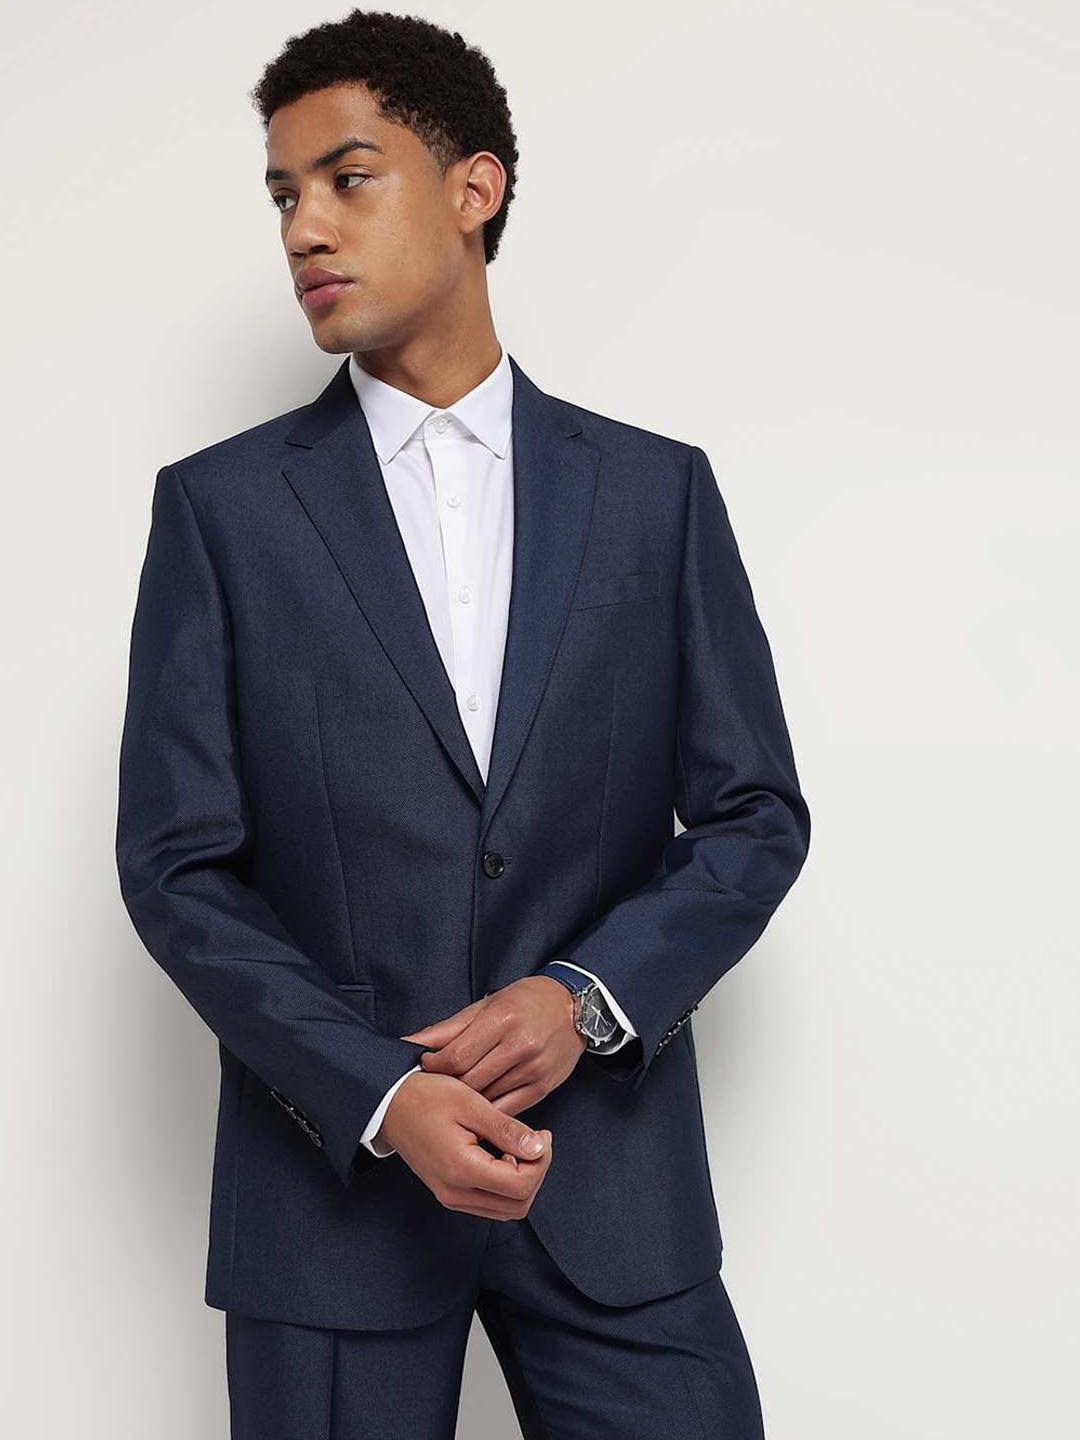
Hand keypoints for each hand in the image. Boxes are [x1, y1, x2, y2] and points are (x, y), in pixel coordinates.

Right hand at [378, 1070, 552, 1218]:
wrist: (388, 1104)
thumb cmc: (426, 1097)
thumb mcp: (470, 1103)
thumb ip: (506, 1129)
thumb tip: (539, 1148)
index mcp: (461, 1170)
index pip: (521, 1186)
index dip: (541, 1161)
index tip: (541, 1134)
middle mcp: (455, 1193)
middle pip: (519, 1204)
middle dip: (536, 1172)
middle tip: (535, 1140)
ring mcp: (451, 1197)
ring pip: (507, 1209)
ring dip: (523, 1181)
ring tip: (520, 1146)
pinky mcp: (449, 1193)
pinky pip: (490, 1203)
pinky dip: (506, 1185)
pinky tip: (503, 1155)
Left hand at [401, 976, 586, 1116]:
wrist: (573, 1007)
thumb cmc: (525, 1002)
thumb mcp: (486, 1005)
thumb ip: (449, 1028)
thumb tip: (412, 1042)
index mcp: (502, 1019)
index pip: (456, 1056)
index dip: (434, 1065)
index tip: (427, 1064)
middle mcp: (520, 1045)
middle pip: (469, 1080)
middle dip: (447, 1084)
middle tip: (438, 1081)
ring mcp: (534, 1069)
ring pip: (486, 1098)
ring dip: (466, 1098)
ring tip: (456, 1091)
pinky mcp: (543, 1088)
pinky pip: (506, 1109)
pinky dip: (487, 1110)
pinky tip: (479, 1103)